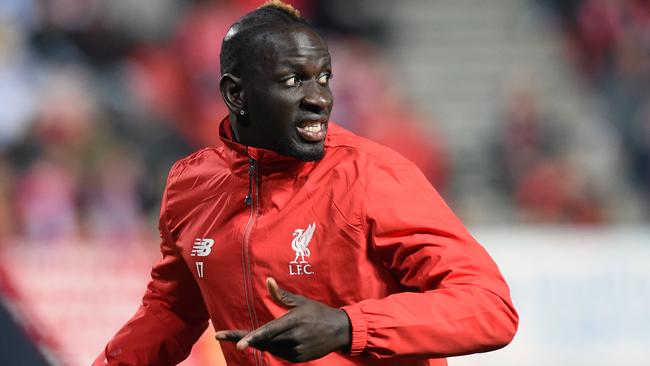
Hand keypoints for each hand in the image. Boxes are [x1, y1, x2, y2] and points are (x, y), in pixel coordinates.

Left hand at [215, 277, 350, 362]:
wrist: (341, 331)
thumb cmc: (319, 313)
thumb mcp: (301, 302)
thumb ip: (282, 295)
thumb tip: (268, 281)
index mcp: (293, 322)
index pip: (268, 332)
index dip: (251, 338)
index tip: (237, 344)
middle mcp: (293, 338)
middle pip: (263, 342)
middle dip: (242, 339)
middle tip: (221, 336)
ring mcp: (296, 351)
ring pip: (270, 349)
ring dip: (259, 342)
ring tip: (247, 336)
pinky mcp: (298, 359)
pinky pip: (279, 353)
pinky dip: (272, 347)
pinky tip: (273, 340)